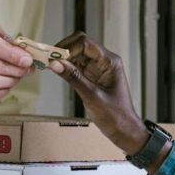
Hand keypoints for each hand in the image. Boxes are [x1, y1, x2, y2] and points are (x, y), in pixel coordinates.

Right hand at [48, 32, 148, 155]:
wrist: (125, 131)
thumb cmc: (117, 116)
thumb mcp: (93, 97)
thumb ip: (74, 78)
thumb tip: (56, 63)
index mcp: (110, 62)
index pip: (85, 43)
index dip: (68, 47)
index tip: (54, 56)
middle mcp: (105, 62)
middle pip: (80, 44)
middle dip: (64, 49)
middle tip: (49, 58)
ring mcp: (98, 68)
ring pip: (77, 54)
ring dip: (63, 57)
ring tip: (50, 64)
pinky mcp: (92, 76)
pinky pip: (77, 65)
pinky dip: (66, 66)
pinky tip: (58, 71)